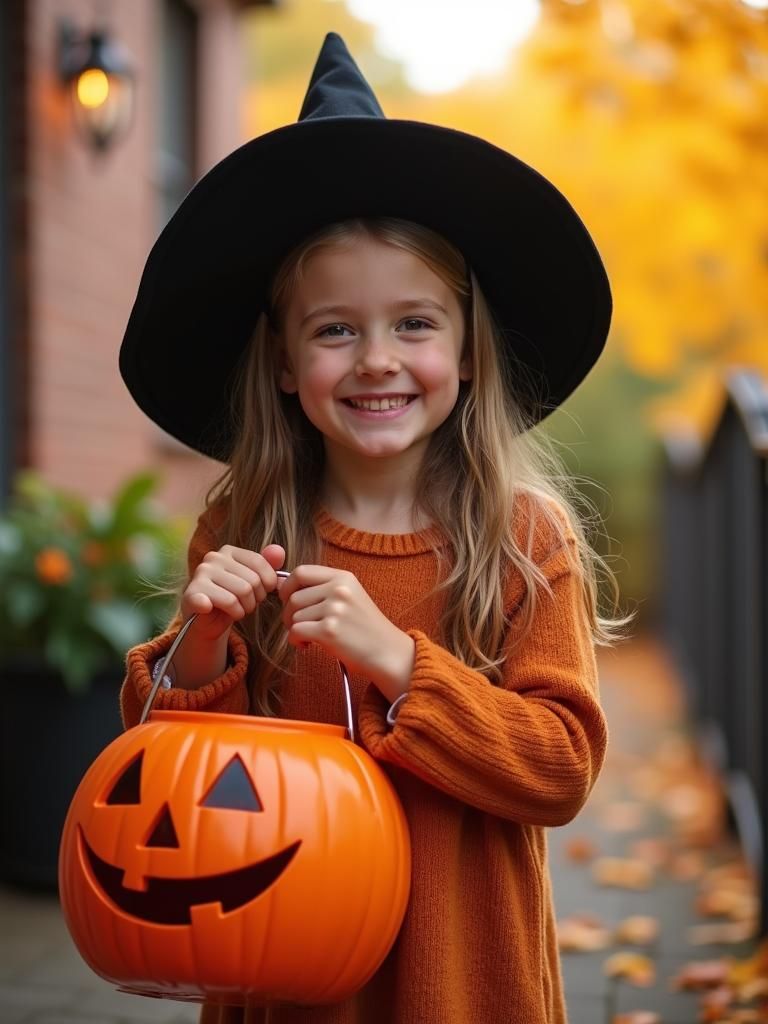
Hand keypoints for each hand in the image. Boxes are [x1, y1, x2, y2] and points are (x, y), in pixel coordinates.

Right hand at [181, 544, 285, 642]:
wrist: (206, 622)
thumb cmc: (233, 598)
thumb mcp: (253, 580)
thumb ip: (267, 565)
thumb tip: (279, 551)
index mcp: (228, 551)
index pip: (260, 563)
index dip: (268, 584)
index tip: (262, 593)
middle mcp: (213, 558)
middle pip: (252, 581)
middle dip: (255, 600)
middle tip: (245, 605)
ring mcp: (200, 575)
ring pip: (240, 595)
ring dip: (243, 610)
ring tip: (235, 611)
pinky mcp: (192, 594)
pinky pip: (222, 602)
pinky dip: (226, 610)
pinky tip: (216, 610)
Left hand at [278, 566, 414, 701]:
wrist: (389, 652)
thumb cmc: (366, 629)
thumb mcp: (350, 597)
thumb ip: (321, 589)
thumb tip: (279, 582)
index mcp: (343, 577)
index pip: (301, 572)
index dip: (287, 586)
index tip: (288, 600)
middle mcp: (339, 590)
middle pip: (293, 597)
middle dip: (289, 614)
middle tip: (300, 627)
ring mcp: (334, 609)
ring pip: (294, 616)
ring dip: (295, 629)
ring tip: (310, 638)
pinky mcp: (329, 631)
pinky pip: (295, 631)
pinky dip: (295, 641)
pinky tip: (307, 645)